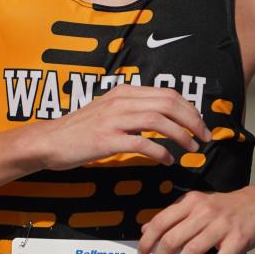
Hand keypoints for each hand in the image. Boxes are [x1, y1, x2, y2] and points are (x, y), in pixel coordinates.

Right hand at [34, 84, 211, 171]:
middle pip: (168, 104)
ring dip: (181, 135)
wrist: (49, 141)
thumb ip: (133, 109)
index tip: (200, 124)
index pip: (167, 94)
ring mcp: (113, 120)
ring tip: (192, 148)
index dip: (189, 109)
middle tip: (205, 137)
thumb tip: (162, 116)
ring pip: (159, 121)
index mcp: (124, 92)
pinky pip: (142, 144)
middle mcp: (121, 102)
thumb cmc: (80, 130)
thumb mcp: (108, 110)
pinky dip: (161, 152)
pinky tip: (167, 161)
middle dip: (193, 121)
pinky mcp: (106, 140)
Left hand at [136, 185, 254, 253]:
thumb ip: (172, 215)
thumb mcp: (197, 203)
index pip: (160, 222)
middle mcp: (206, 212)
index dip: (147, 242)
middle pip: (172, 240)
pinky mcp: (238, 242)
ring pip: (191, 252)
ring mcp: (223, 227)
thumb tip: (145, 229)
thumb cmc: (225, 207)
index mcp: (192, 202)